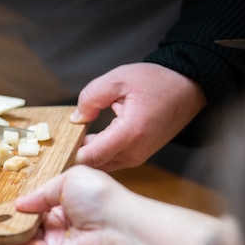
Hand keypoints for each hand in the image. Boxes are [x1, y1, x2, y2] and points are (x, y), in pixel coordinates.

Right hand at [0, 165, 135, 244]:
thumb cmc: (101, 198)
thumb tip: (21, 204)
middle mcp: (64, 220)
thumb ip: (42, 191)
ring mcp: (59, 240)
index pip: (41, 199)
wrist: (119, 229)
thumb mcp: (70, 178)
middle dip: (11, 216)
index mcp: (70, 198)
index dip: (23, 199)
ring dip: (7, 231)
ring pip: (27, 236)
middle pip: (31, 219)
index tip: (2, 197)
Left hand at [70, 63, 205, 171]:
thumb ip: (91, 97)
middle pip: (94, 165)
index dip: (70, 155)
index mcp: (129, 133)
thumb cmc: (157, 81)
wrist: (189, 87)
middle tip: (60, 141)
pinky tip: (91, 139)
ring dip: (87, 155)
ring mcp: (138, 157)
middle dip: (75, 155)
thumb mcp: (118, 79)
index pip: (90, 157)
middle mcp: (134, 152)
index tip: (56, 146)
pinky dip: (99, 154)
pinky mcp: (139, 156)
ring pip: (102, 165)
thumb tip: (75, 118)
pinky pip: (111, 161)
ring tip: (75, 137)